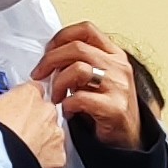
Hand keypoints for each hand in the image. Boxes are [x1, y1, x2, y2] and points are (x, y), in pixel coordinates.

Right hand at [0, 80, 67, 167]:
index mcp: (29, 94)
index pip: (32, 89)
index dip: (21, 100)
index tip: (12, 107)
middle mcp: (47, 112)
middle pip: (44, 112)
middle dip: (32, 121)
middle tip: (13, 132)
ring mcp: (55, 134)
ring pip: (51, 134)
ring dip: (39, 140)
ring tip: (19, 151)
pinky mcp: (59, 157)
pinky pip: (54, 156)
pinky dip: (44, 160)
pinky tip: (27, 163)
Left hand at [32, 23, 141, 149]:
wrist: (128, 137)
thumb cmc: (107, 106)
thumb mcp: (97, 77)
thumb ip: (79, 63)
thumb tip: (49, 58)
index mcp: (114, 54)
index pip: (86, 30)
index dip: (62, 37)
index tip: (48, 50)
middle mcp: (118, 66)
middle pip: (76, 48)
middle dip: (50, 60)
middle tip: (40, 75)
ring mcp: (119, 86)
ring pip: (78, 69)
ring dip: (59, 83)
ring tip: (57, 97)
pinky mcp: (115, 108)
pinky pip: (80, 98)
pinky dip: (67, 105)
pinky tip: (69, 111)